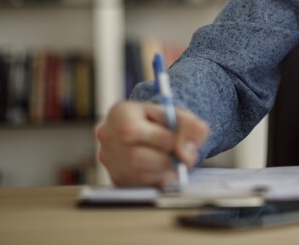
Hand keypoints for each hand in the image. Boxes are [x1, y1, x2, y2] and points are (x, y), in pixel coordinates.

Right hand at [95, 101, 209, 186]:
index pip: (131, 131)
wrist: (155, 130)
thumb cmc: (166, 121)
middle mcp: (108, 136)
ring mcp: (109, 160)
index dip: (162, 140)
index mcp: (120, 113)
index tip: (180, 143)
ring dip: (164, 171)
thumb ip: (191, 128)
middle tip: (183, 158)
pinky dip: (158, 179)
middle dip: (166, 159)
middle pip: (135, 157)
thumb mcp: (181, 116)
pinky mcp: (117, 178)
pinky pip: (140, 185)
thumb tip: (185, 154)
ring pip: (139, 174)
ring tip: (175, 160)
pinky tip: (164, 168)